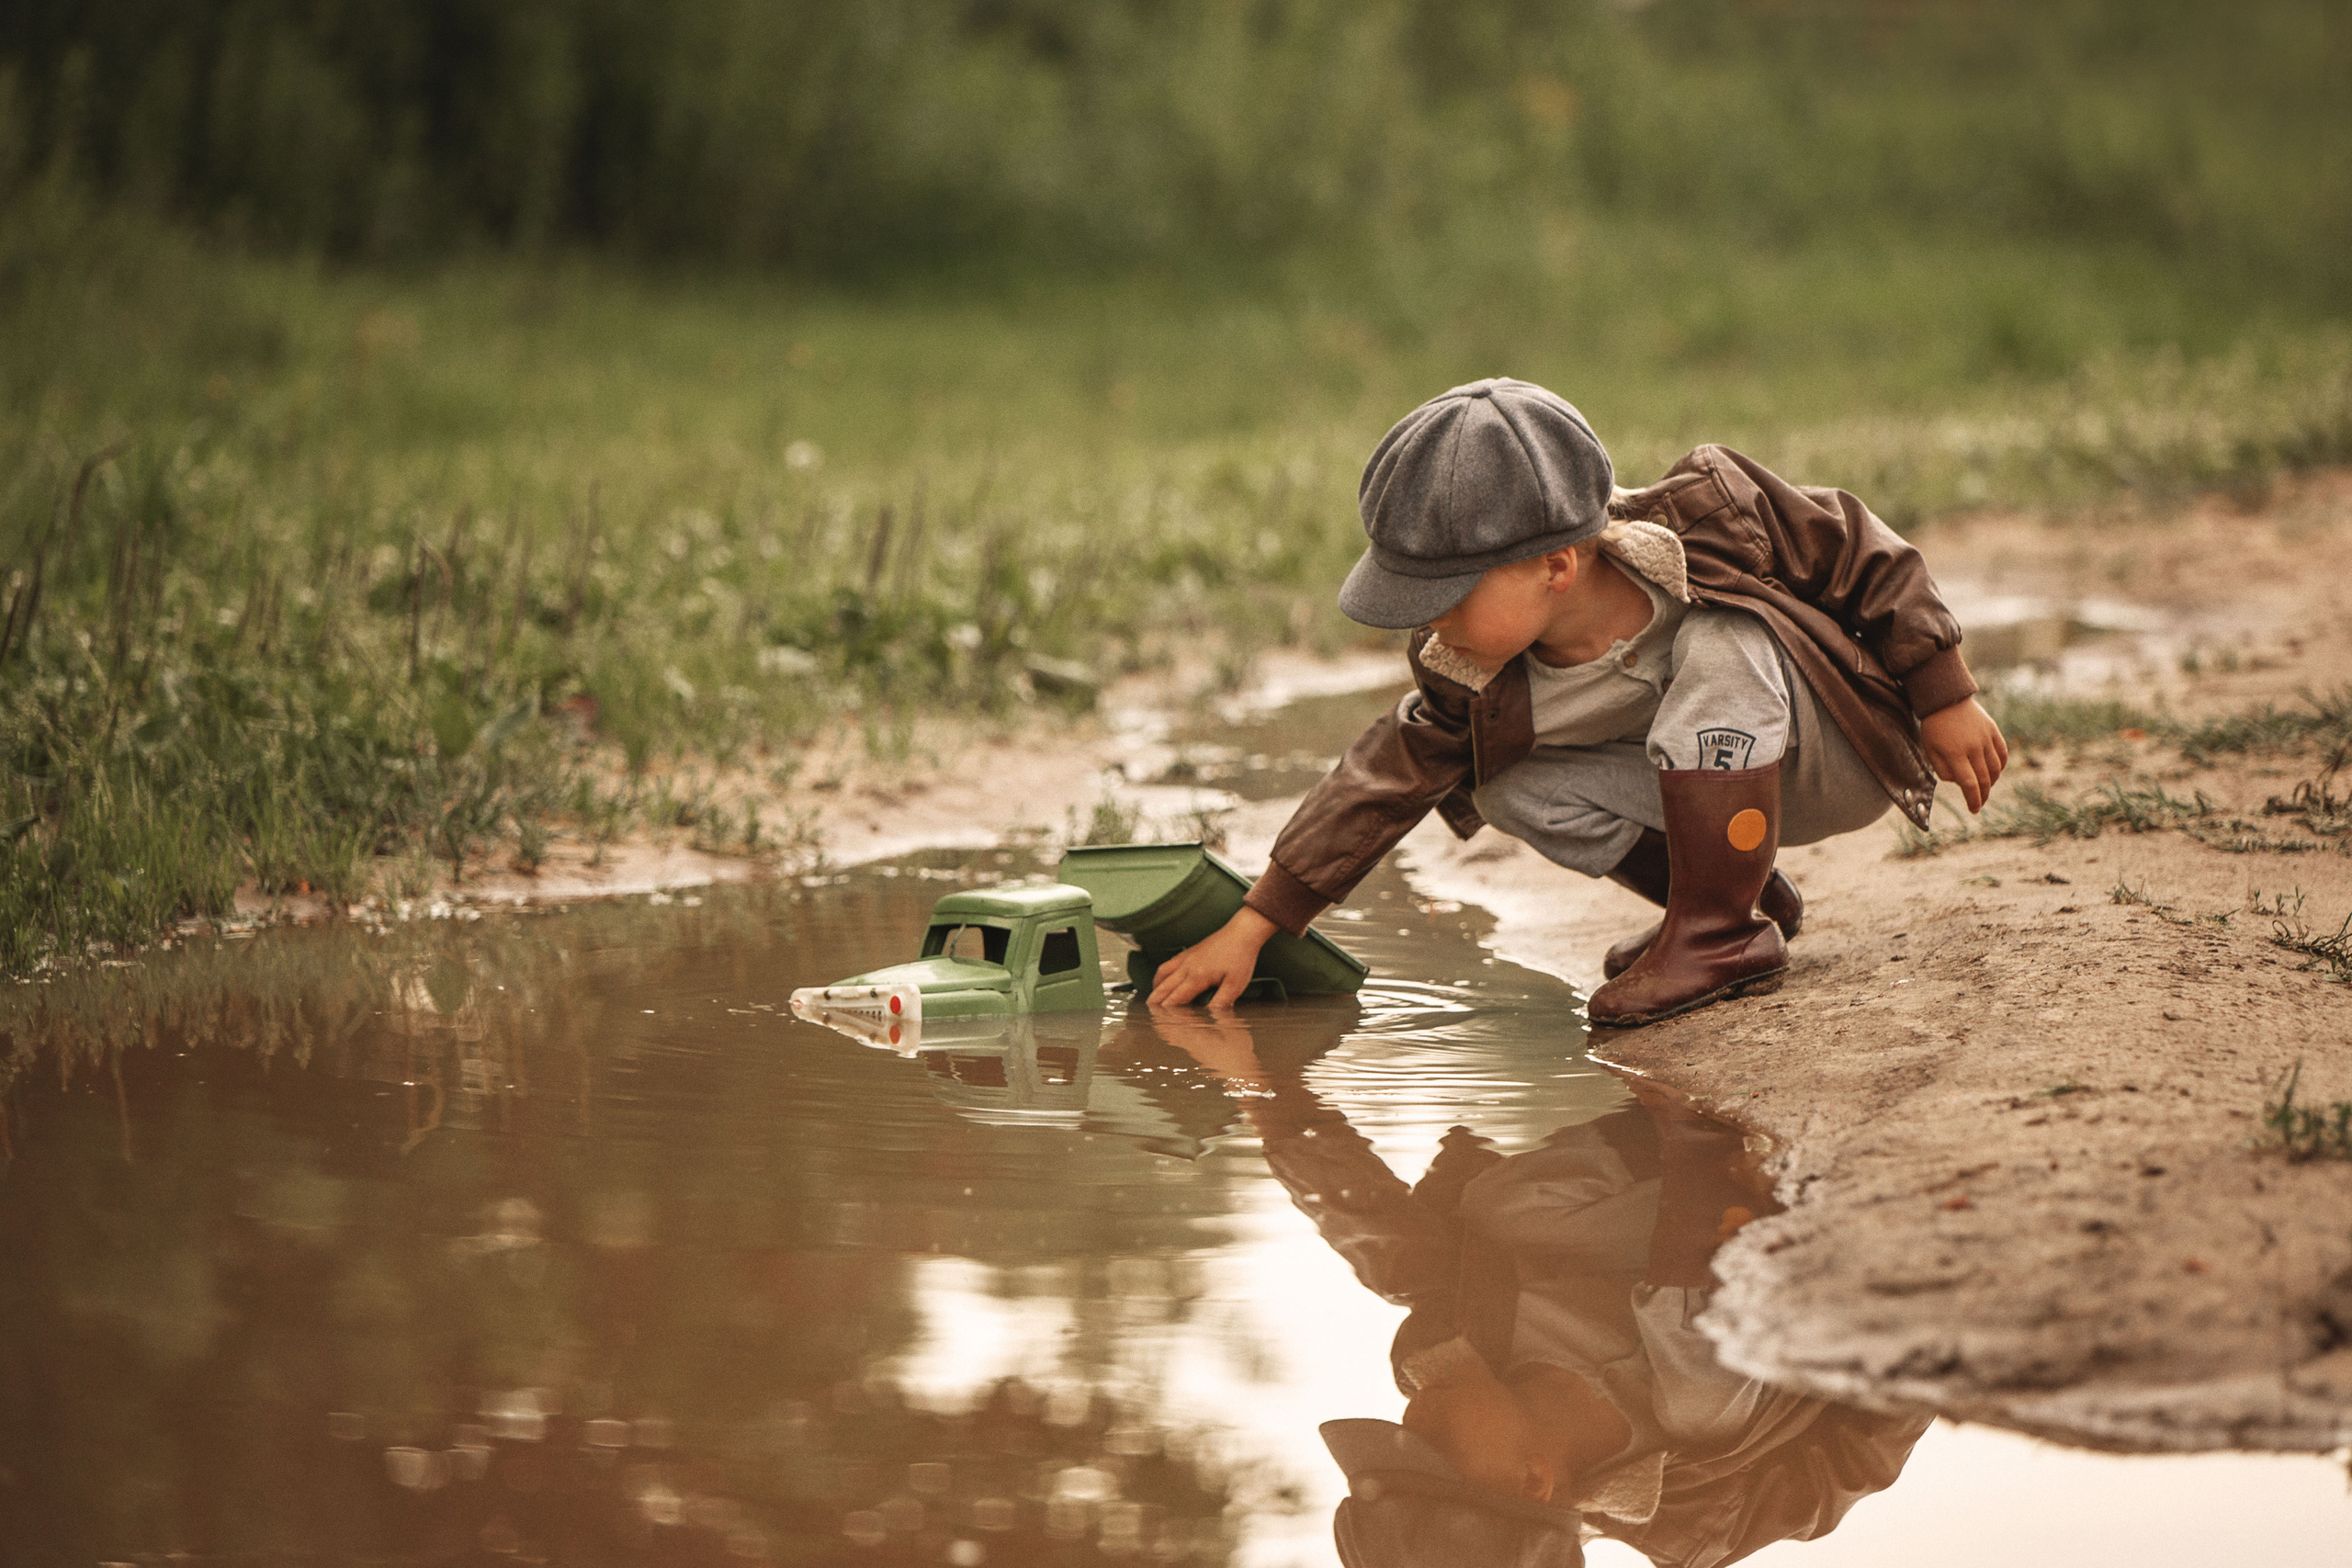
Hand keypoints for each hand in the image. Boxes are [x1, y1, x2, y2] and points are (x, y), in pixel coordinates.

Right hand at [1146, 906, 1277, 1009]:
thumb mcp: (1235, 985)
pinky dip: (1161, 973)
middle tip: (1147, 1011)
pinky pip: (1169, 963)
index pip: (1177, 997)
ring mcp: (1186, 957)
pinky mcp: (1189, 951)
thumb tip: (1211, 1016)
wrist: (1243, 932)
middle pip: (1165, 986)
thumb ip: (1221, 1002)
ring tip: (1153, 997)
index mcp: (1197, 976)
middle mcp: (1187, 966)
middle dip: (1155, 1000)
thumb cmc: (1241, 957)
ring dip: (1156, 986)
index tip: (1160, 1020)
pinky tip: (1164, 978)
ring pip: (1163, 972)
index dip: (1167, 1010)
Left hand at [1920, 696, 2008, 812]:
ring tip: (1985, 787)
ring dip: (1992, 782)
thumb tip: (1959, 782)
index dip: (1973, 800)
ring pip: (1996, 768)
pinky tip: (1994, 772)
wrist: (1945, 699)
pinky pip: (2002, 754)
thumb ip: (1943, 770)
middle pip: (1984, 779)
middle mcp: (1973, 748)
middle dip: (1982, 795)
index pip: (1969, 784)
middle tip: (1979, 803)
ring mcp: (1985, 738)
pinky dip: (2000, 766)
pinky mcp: (1993, 731)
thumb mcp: (1930, 750)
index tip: (1974, 810)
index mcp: (1955, 754)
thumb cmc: (1933, 728)